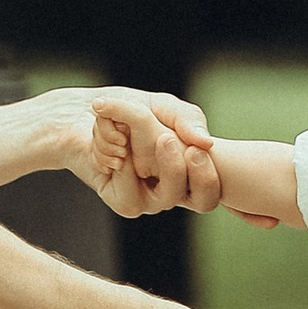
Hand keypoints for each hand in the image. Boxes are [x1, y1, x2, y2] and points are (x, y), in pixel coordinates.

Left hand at [85, 91, 222, 220]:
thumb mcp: (164, 107)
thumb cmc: (132, 108)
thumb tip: (206, 142)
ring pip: (166, 195)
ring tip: (124, 135)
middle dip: (178, 167)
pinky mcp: (124, 201)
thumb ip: (187, 119)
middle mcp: (176, 190)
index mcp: (192, 169)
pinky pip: (130, 192)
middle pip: (200, 200)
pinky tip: (110, 148)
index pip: (214, 190)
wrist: (93, 111)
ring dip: (142, 156)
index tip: (196, 149)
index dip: (209, 176)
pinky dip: (119, 163)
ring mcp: (151, 200)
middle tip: (164, 138)